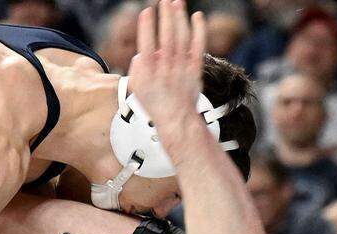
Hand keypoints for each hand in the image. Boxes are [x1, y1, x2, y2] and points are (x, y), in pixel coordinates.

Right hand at [127, 0, 206, 127]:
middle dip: (166, 17)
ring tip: (177, 2)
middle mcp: (166, 70)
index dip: (146, 28)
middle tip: (165, 0)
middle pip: (167, 38)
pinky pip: (198, 47)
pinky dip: (199, 31)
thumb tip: (142, 52)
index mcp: (149, 73)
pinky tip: (197, 17)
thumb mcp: (137, 87)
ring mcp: (182, 69)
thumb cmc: (155, 103)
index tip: (146, 12)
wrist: (176, 120)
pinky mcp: (195, 70)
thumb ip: (137, 67)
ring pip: (182, 39)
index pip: (147, 45)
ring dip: (180, 19)